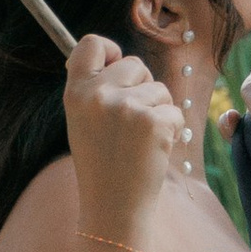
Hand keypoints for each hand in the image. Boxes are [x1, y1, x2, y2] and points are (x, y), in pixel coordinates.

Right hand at [64, 33, 181, 233]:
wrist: (113, 208)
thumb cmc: (102, 167)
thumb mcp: (83, 122)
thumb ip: (96, 90)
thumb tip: (117, 59)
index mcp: (76, 93)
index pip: (91, 43)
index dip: (109, 50)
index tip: (115, 65)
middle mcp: (98, 95)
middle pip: (135, 64)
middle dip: (142, 87)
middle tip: (131, 123)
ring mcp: (126, 107)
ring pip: (159, 88)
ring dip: (158, 111)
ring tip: (140, 141)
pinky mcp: (153, 121)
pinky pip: (174, 111)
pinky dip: (171, 130)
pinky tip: (153, 151)